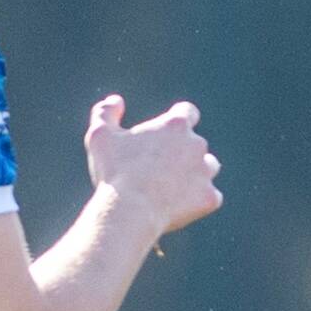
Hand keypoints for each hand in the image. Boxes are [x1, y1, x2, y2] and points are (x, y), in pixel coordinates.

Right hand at [86, 95, 223, 237]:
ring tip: (172, 186)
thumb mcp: (100, 136)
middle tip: (159, 168)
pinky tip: (179, 206)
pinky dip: (198, 200)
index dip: (179, 119)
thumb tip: (115, 101)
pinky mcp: (210, 197)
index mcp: (175, 125)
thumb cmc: (115, 171)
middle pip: (196, 144)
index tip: (169, 131)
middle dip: (181, 153)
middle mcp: (197, 145)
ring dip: (195, 173)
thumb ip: (105, 113)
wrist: (131, 210)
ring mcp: (206, 172)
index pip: (187, 112)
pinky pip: (210, 196)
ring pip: (209, 167)